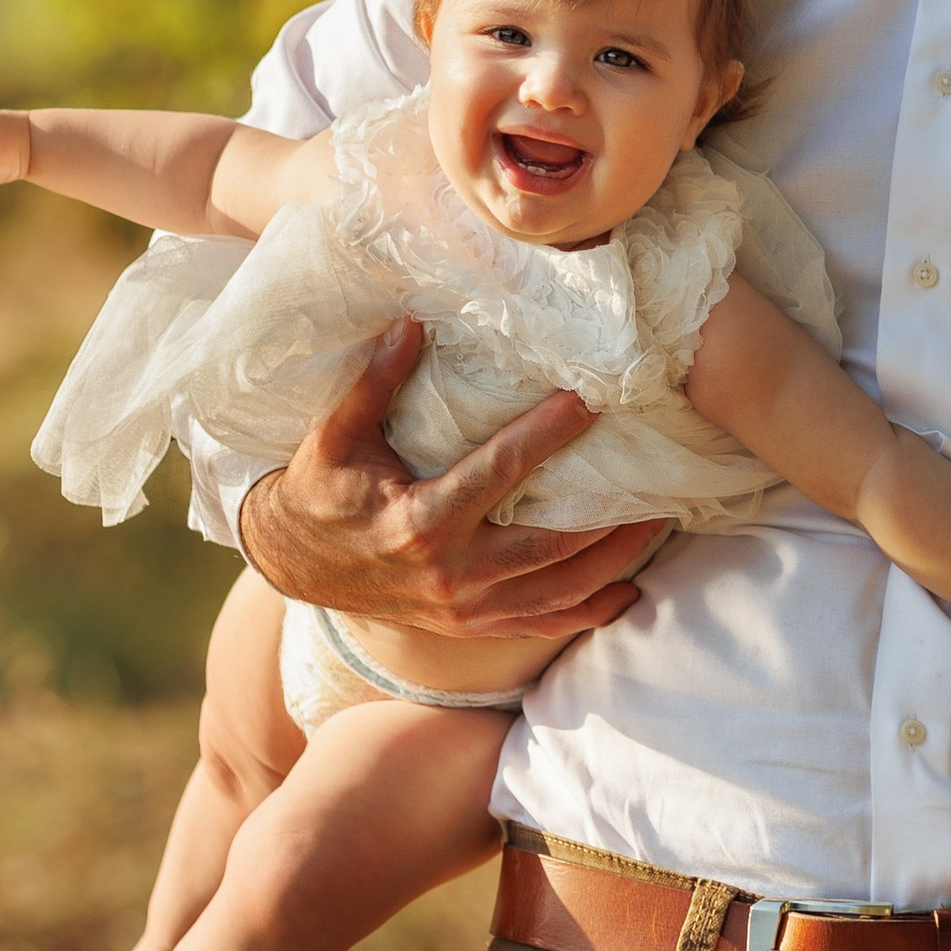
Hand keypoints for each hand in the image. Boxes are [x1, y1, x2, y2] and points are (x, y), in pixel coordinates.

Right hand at [237, 318, 670, 644]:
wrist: (291, 564)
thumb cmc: (316, 491)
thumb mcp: (333, 436)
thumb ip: (374, 383)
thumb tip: (410, 324)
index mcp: (421, 522)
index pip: (498, 472)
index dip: (545, 436)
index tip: (588, 401)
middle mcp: (452, 574)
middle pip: (550, 543)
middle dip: (608, 512)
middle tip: (656, 476)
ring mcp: (465, 608)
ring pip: (559, 589)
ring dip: (614, 558)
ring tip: (658, 521)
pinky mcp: (471, 625)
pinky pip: (542, 623)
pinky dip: (590, 610)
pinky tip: (631, 590)